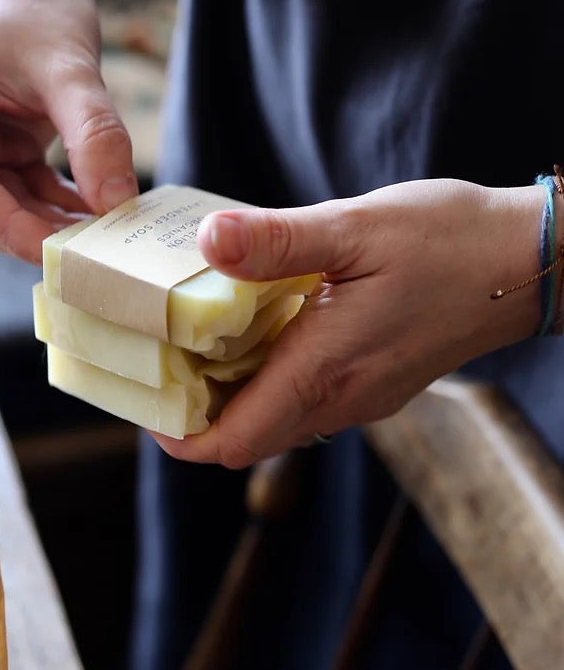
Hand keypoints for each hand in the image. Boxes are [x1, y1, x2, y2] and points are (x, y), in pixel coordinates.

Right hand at [0, 0, 137, 263]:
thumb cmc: (36, 2)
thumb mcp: (70, 67)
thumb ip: (94, 135)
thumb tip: (116, 203)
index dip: (18, 232)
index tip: (71, 255)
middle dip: (38, 231)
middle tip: (98, 251)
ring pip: (1, 206)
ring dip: (51, 220)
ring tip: (106, 230)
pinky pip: (16, 191)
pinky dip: (54, 201)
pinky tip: (95, 208)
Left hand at [152, 179, 545, 467]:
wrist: (530, 263)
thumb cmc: (451, 241)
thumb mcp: (355, 228)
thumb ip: (277, 240)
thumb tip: (208, 240)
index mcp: (324, 371)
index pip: (230, 441)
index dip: (176, 434)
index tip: (143, 400)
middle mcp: (339, 400)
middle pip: (244, 435)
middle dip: (193, 411)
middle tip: (159, 357)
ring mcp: (360, 397)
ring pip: (274, 419)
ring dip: (229, 393)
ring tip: (196, 338)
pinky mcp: (374, 382)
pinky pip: (304, 399)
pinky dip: (267, 377)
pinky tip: (257, 326)